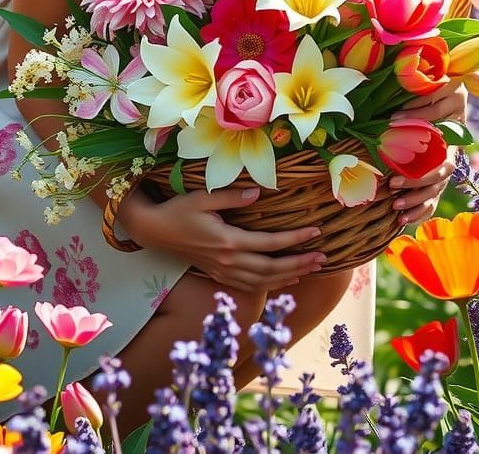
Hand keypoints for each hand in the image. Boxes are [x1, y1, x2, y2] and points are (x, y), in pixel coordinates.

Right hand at [117, 185, 326, 290]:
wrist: (154, 232)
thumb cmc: (178, 211)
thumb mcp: (203, 197)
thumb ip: (232, 196)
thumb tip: (260, 192)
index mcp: (228, 241)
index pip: (270, 244)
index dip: (295, 240)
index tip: (316, 233)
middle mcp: (229, 261)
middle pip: (272, 268)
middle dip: (300, 263)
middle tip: (323, 258)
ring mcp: (223, 271)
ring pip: (264, 281)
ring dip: (290, 276)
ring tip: (311, 269)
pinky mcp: (219, 275)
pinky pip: (251, 286)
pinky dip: (271, 284)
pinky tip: (285, 280)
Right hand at [387, 80, 466, 224]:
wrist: (439, 68)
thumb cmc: (414, 107)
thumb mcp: (405, 139)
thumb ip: (397, 157)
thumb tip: (373, 183)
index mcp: (445, 155)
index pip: (438, 190)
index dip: (421, 206)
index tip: (399, 218)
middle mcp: (456, 142)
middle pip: (443, 174)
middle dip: (417, 187)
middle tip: (393, 190)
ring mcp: (459, 121)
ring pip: (441, 147)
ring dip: (415, 151)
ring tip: (393, 151)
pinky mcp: (455, 94)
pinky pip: (435, 112)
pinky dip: (414, 116)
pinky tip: (396, 118)